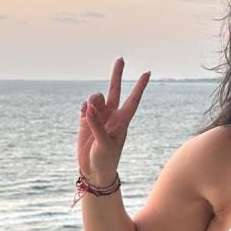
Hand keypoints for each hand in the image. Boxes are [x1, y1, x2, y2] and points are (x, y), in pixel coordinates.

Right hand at [77, 58, 150, 185]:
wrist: (94, 171)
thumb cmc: (106, 160)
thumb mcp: (104, 144)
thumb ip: (97, 125)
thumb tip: (90, 108)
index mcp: (122, 120)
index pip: (133, 100)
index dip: (139, 86)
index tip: (147, 72)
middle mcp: (112, 116)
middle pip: (115, 90)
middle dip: (117, 75)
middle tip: (121, 59)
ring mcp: (98, 117)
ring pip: (96, 98)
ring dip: (92, 100)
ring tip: (89, 112)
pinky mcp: (85, 121)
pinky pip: (85, 107)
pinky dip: (84, 108)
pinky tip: (83, 114)